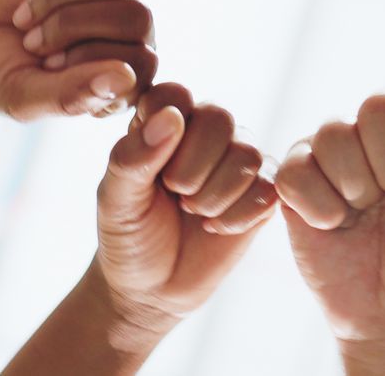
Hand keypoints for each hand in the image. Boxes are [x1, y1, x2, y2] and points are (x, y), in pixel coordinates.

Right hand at [0, 0, 157, 120]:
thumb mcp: (24, 97)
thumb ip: (72, 95)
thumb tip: (125, 78)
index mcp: (123, 84)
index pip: (144, 63)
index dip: (92, 58)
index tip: (47, 67)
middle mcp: (129, 41)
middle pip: (135, 18)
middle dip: (72, 26)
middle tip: (31, 44)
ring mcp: (116, 1)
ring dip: (58, 1)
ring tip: (27, 22)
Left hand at [89, 85, 278, 325]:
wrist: (152, 290)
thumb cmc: (128, 237)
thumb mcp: (116, 201)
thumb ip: (134, 156)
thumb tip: (173, 116)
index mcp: (162, 123)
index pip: (174, 95)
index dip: (165, 127)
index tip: (150, 168)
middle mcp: (204, 133)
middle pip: (219, 118)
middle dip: (193, 167)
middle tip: (175, 195)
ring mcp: (238, 162)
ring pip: (247, 154)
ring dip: (215, 195)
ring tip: (193, 214)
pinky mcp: (263, 193)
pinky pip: (268, 189)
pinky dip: (237, 215)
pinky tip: (214, 228)